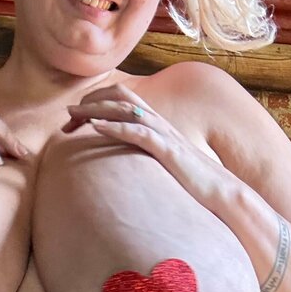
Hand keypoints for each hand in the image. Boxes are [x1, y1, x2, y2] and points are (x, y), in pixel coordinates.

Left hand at [60, 82, 230, 206]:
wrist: (223, 193)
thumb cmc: (195, 184)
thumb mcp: (166, 167)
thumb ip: (148, 159)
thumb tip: (129, 166)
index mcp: (159, 125)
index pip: (125, 99)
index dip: (98, 103)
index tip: (76, 118)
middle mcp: (160, 123)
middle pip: (120, 98)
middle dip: (91, 103)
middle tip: (67, 116)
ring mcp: (164, 134)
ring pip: (125, 110)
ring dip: (96, 110)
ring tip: (73, 115)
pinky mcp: (167, 150)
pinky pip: (137, 132)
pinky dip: (114, 127)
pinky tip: (95, 127)